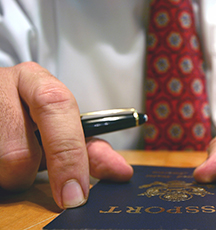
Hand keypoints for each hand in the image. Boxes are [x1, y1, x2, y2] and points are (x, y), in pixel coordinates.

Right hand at [0, 62, 132, 208]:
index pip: (56, 106)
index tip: (76, 193)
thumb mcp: (60, 123)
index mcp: (35, 81)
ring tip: (15, 153)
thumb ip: (90, 148)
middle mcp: (4, 86)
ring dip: (14, 174)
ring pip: (3, 167)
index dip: (69, 154)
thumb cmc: (32, 113)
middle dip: (32, 170)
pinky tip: (3, 156)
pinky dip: (2, 174)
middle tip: (36, 167)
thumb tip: (121, 171)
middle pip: (19, 152)